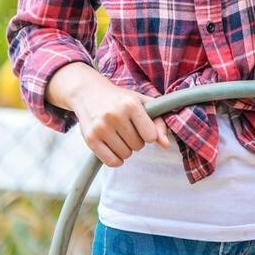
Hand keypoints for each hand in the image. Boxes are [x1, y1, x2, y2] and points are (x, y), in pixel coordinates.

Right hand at [53, 62, 171, 166]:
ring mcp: (101, 127)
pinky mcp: (90, 139)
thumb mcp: (143, 103)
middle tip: (127, 129)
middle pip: (138, 146)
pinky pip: (111, 161)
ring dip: (126, 150)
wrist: (89, 93)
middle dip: (136, 141)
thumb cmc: (121, 100)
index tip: (142, 128)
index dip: (149, 135)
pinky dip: (116, 160)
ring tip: (119, 135)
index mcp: (131, 104)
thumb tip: (165, 144)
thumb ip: (159, 122)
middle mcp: (115, 115)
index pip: (150, 136)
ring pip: (125, 154)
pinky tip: (113, 148)